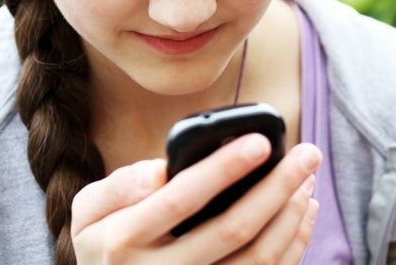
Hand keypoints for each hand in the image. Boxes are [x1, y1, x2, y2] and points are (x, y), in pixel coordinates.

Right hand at [71, 135, 321, 263]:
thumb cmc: (104, 244)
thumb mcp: (87, 212)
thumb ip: (117, 187)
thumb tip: (159, 170)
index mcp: (125, 241)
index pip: (181, 199)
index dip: (222, 169)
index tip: (259, 142)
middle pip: (232, 230)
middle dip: (276, 188)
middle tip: (307, 154)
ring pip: (257, 259)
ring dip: (290, 215)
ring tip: (308, 178)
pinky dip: (293, 244)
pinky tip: (303, 210)